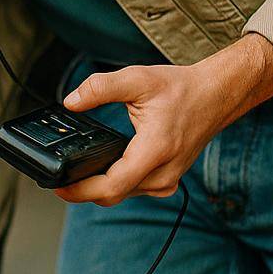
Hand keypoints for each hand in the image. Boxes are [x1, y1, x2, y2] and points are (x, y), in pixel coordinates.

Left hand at [51, 59, 230, 207]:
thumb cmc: (181, 88)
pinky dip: (115, 183)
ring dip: (98, 187)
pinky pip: (134, 189)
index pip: (112, 185)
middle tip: (57, 179)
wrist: (215, 95)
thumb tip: (71, 101)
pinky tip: (101, 170)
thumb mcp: (137, 78)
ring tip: (74, 172)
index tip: (58, 186)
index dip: (81, 190)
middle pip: (113, 195)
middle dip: (83, 190)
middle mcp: (163, 173)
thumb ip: (100, 87)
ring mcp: (167, 181)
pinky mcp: (167, 181)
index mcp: (155, 150)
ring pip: (123, 194)